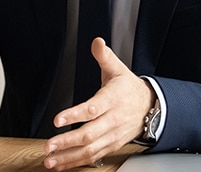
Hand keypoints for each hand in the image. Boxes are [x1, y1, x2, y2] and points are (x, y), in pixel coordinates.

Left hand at [42, 38, 152, 169]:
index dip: (75, 115)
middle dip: (67, 141)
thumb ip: (104, 56)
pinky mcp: (112, 145)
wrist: (151, 107)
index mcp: (113, 99)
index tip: (58, 119)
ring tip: (51, 160)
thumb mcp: (118, 69)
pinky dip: (78, 162)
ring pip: (91, 149)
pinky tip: (63, 164)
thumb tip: (97, 42)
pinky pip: (95, 156)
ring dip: (70, 156)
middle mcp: (113, 120)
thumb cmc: (129, 88)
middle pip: (90, 133)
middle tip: (49, 145)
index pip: (93, 108)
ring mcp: (113, 135)